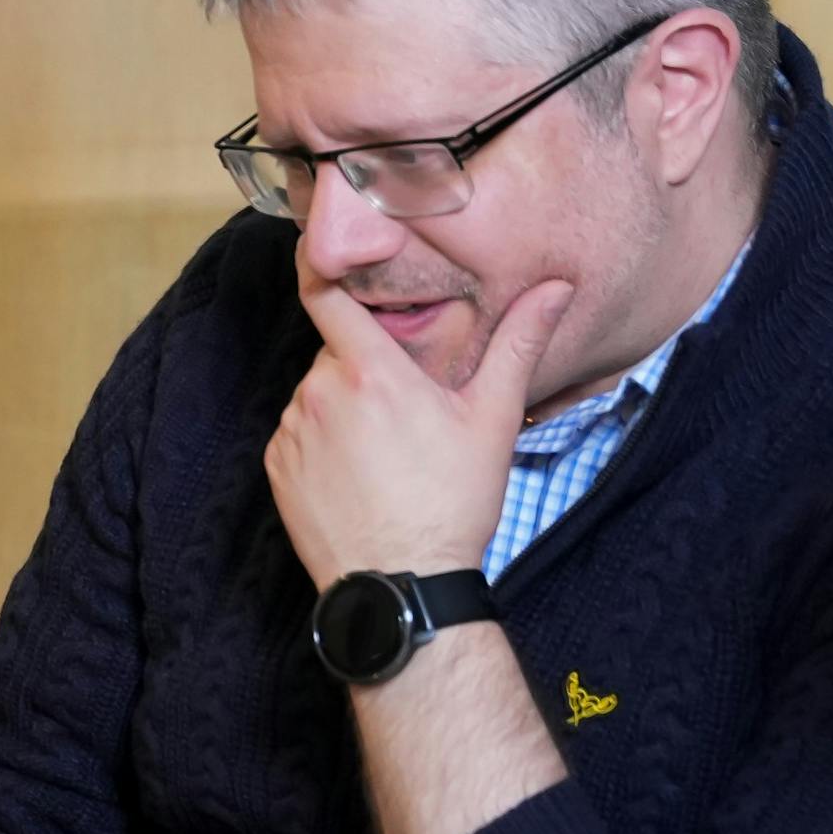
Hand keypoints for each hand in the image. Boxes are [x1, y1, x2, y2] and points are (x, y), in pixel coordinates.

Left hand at [266, 277, 575, 586]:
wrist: (402, 582)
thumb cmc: (452, 502)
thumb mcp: (493, 419)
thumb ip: (517, 343)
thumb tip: (556, 288)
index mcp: (368, 371)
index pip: (324, 293)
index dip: (320, 264)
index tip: (326, 251)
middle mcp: (318, 393)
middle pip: (336, 353)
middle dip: (367, 366)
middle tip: (408, 405)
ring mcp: (291, 431)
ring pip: (318, 394)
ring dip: (346, 406)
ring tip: (389, 452)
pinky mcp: (276, 467)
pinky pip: (298, 434)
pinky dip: (324, 441)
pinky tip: (361, 473)